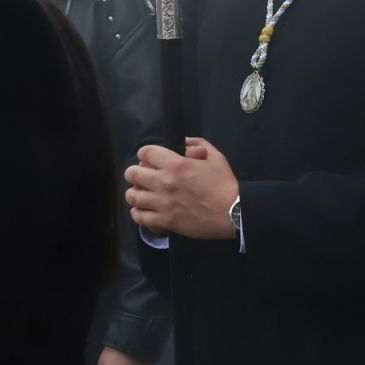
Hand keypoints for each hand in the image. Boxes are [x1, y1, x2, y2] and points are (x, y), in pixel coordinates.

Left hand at [125, 137, 239, 239]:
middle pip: (131, 173)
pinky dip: (139, 213)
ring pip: (132, 196)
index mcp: (176, 164)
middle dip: (136, 173)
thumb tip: (183, 143)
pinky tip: (147, 210)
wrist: (233, 213)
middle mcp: (164, 182)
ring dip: (136, 193)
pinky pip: (138, 216)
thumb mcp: (216, 157)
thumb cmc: (225, 185)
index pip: (145, 152)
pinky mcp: (164, 221)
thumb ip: (198, 145)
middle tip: (145, 178)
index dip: (146, 154)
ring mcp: (162, 203)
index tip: (150, 160)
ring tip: (145, 195)